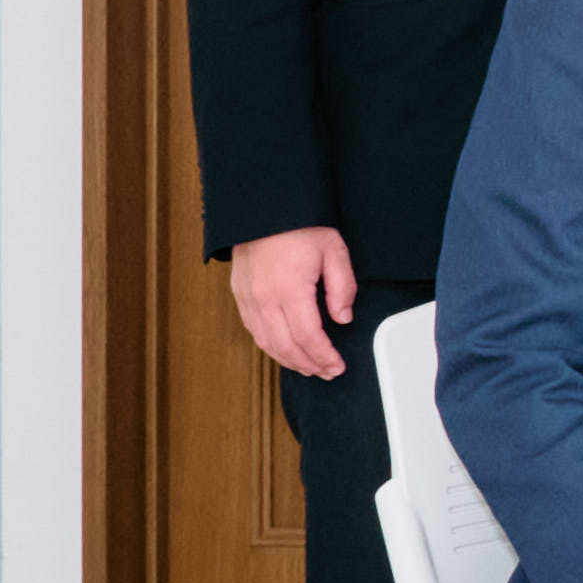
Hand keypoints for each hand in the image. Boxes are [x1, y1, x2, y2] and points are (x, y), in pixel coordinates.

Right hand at [226, 227, 357, 378]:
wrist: (264, 209)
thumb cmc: (301, 226)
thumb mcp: (334, 251)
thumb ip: (343, 288)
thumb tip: (343, 318)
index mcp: (288, 288)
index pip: (308, 336)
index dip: (324, 356)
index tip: (337, 366)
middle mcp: (263, 298)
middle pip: (285, 345)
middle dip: (308, 364)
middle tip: (327, 373)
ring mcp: (247, 297)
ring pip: (266, 342)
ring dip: (288, 360)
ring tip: (309, 368)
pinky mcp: (239, 294)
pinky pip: (253, 329)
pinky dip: (270, 346)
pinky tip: (285, 350)